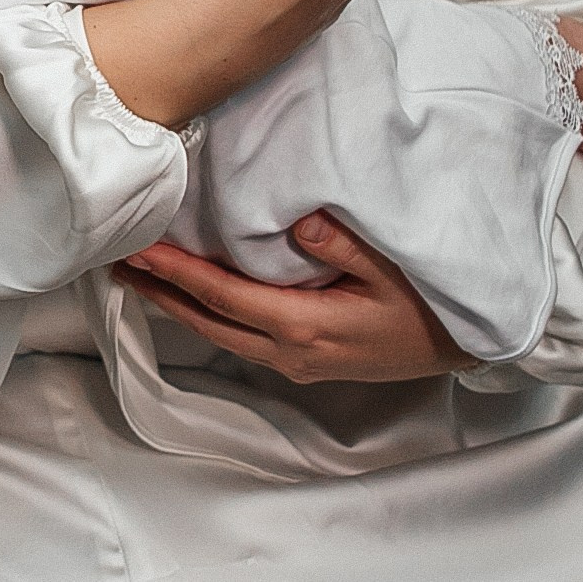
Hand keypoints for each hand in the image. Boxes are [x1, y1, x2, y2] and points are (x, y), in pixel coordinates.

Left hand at [113, 212, 476, 384]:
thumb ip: (340, 242)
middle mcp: (291, 351)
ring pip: (220, 334)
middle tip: (119, 263)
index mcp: (304, 326)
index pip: (224, 296)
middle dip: (161, 291)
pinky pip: (241, 339)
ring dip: (179, 305)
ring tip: (143, 279)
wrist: (463, 348)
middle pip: (208, 321)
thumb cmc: (430, 306)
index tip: (141, 252)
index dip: (178, 273)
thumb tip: (293, 222)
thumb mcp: (390, 267)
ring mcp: (297, 361)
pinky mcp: (305, 361)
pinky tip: (198, 299)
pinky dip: (209, 315)